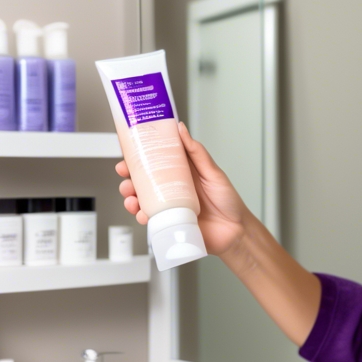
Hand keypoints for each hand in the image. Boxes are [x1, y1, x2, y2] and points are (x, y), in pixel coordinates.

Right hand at [116, 121, 250, 257]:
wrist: (235, 231)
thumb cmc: (228, 201)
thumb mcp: (213, 172)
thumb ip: (197, 153)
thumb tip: (181, 130)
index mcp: (181, 172)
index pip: (155, 161)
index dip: (139, 157)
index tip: (128, 153)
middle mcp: (172, 188)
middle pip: (143, 181)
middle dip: (129, 179)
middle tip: (126, 177)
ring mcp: (170, 206)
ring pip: (143, 200)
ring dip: (131, 198)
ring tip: (131, 198)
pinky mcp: (170, 222)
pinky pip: (151, 218)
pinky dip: (142, 216)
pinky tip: (143, 214)